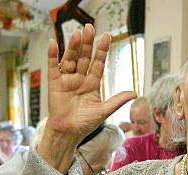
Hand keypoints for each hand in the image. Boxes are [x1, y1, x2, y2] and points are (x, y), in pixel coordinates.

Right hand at [39, 24, 135, 171]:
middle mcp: (80, 78)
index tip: (107, 36)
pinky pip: (53, 66)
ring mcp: (67, 80)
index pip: (98, 63)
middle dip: (88, 43)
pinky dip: (53, 55)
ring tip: (77, 33)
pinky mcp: (55, 83)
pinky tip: (54, 42)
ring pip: (71, 59)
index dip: (102, 50)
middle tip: (90, 28)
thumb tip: (134, 92)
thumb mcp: (103, 110)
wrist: (68, 133)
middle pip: (84, 57)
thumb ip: (117, 100)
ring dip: (73, 46)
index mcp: (92, 83)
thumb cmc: (85, 123)